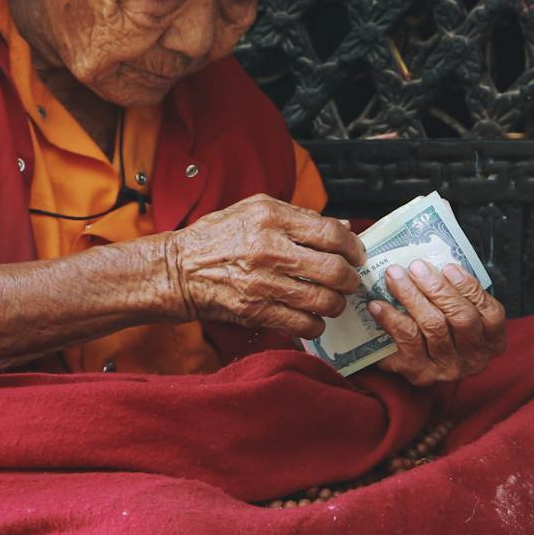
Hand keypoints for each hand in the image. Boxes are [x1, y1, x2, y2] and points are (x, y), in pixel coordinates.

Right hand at [163, 195, 363, 337]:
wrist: (177, 270)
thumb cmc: (216, 238)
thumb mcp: (254, 210)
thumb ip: (299, 216)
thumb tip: (342, 226)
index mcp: (271, 218)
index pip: (331, 233)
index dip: (352, 247)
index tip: (356, 254)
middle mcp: (269, 249)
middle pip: (334, 270)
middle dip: (350, 279)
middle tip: (350, 281)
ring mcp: (263, 283)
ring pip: (324, 301)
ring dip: (336, 304)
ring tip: (333, 300)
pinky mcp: (256, 312)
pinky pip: (304, 324)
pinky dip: (316, 324)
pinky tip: (312, 317)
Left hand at [367, 261, 506, 386]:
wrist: (415, 364)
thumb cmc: (442, 328)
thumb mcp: (458, 312)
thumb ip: (456, 293)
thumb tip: (432, 263)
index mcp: (493, 340)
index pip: (491, 313)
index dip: (470, 288)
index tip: (448, 266)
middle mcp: (475, 358)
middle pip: (462, 318)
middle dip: (438, 288)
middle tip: (415, 266)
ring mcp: (449, 369)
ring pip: (434, 326)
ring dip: (412, 296)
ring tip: (394, 276)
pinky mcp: (421, 374)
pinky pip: (407, 341)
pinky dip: (392, 319)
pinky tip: (378, 304)